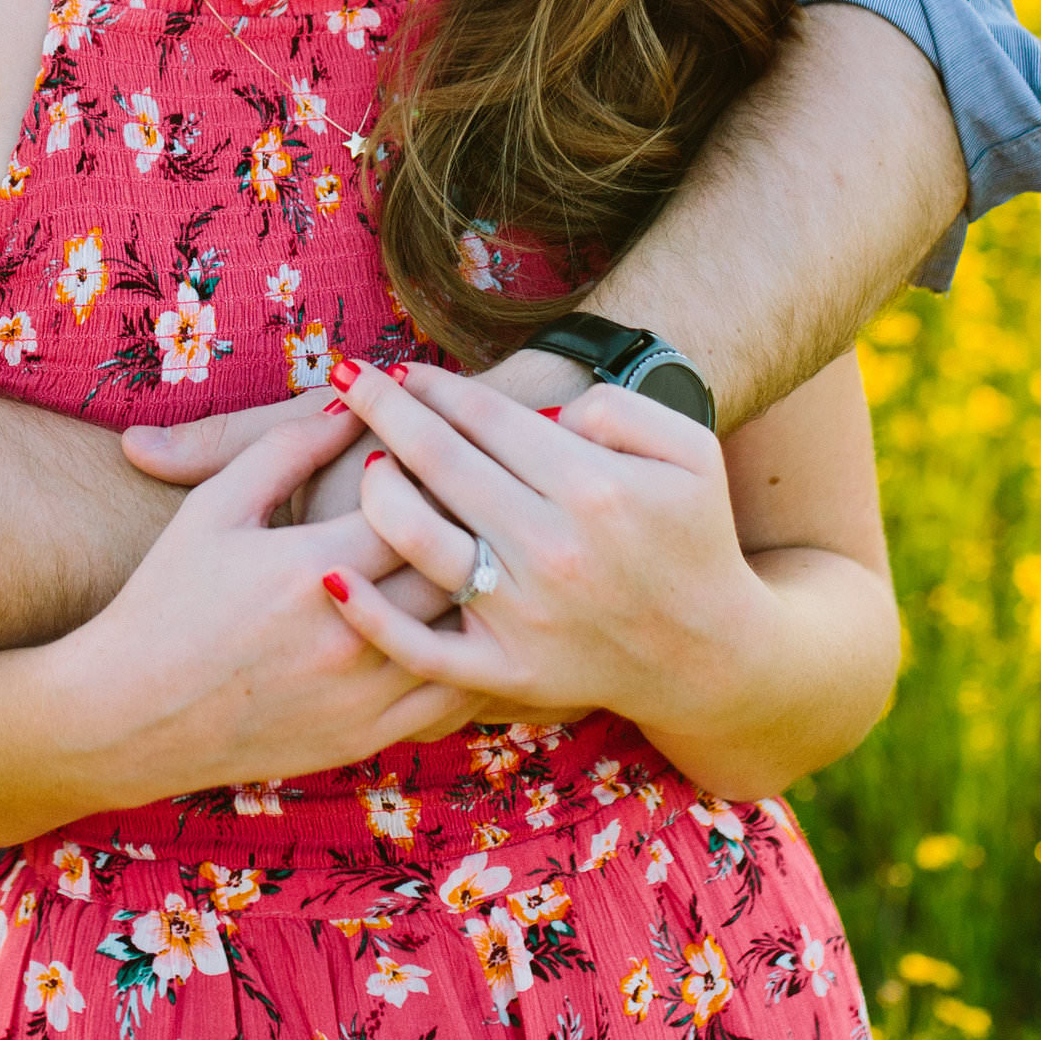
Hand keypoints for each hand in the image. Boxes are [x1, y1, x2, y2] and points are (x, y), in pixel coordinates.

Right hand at [76, 394, 487, 801]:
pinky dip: (471, 657)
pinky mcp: (366, 739)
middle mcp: (349, 634)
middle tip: (477, 496)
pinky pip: (451, 696)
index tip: (432, 452)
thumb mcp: (215, 507)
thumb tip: (354, 401)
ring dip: (480, 589)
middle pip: (452, 565)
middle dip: (468, 523)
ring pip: (463, 632)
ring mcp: (363, 694)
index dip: (432, 469)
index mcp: (312, 567)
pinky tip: (468, 627)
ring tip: (483, 554)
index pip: (415, 502)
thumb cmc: (165, 599)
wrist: (130, 715)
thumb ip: (287, 448)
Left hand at [316, 361, 769, 761]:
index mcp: (592, 488)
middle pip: (442, 464)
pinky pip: (421, 646)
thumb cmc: (694, 538)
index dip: (436, 386)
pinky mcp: (505, 672)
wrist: (708, 655)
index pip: (488, 419)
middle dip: (385, 410)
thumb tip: (547, 410)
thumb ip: (621, 409)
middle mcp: (551, 549)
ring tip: (361, 457)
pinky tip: (332, 574)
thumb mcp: (689, 451)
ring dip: (376, 488)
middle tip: (348, 374)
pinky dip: (370, 614)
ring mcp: (522, 616)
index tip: (401, 367)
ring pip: (419, 540)